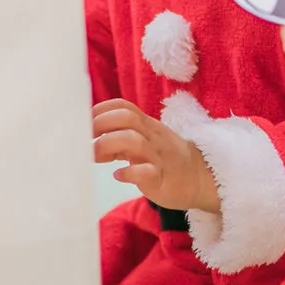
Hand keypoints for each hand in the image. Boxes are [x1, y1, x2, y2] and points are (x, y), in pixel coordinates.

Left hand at [92, 99, 220, 213]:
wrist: (201, 177)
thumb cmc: (165, 159)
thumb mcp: (144, 141)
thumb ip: (119, 137)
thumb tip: (88, 139)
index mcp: (146, 126)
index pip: (123, 106)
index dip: (100, 111)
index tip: (82, 124)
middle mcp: (152, 136)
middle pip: (127, 117)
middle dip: (100, 124)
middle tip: (84, 140)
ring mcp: (158, 156)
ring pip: (135, 141)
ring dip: (109, 145)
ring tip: (96, 157)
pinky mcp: (163, 178)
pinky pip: (148, 172)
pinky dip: (129, 173)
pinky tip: (119, 175)